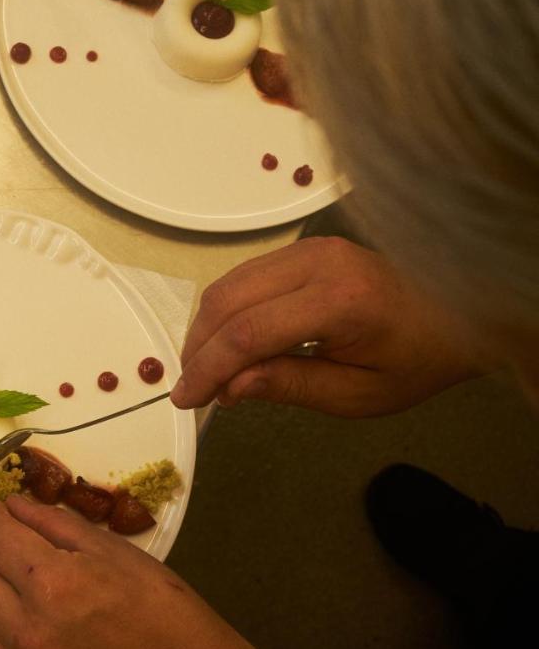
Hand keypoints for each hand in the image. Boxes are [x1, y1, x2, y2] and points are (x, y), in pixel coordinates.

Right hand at [171, 237, 487, 416]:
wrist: (464, 312)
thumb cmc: (416, 361)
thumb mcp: (357, 395)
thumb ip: (289, 387)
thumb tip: (228, 388)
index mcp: (339, 301)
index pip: (247, 333)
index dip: (206, 369)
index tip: (184, 400)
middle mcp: (318, 262)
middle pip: (227, 301)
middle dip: (197, 349)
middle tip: (192, 390)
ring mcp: (309, 248)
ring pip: (228, 285)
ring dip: (205, 329)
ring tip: (208, 371)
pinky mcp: (304, 248)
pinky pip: (246, 277)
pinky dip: (224, 312)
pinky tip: (228, 345)